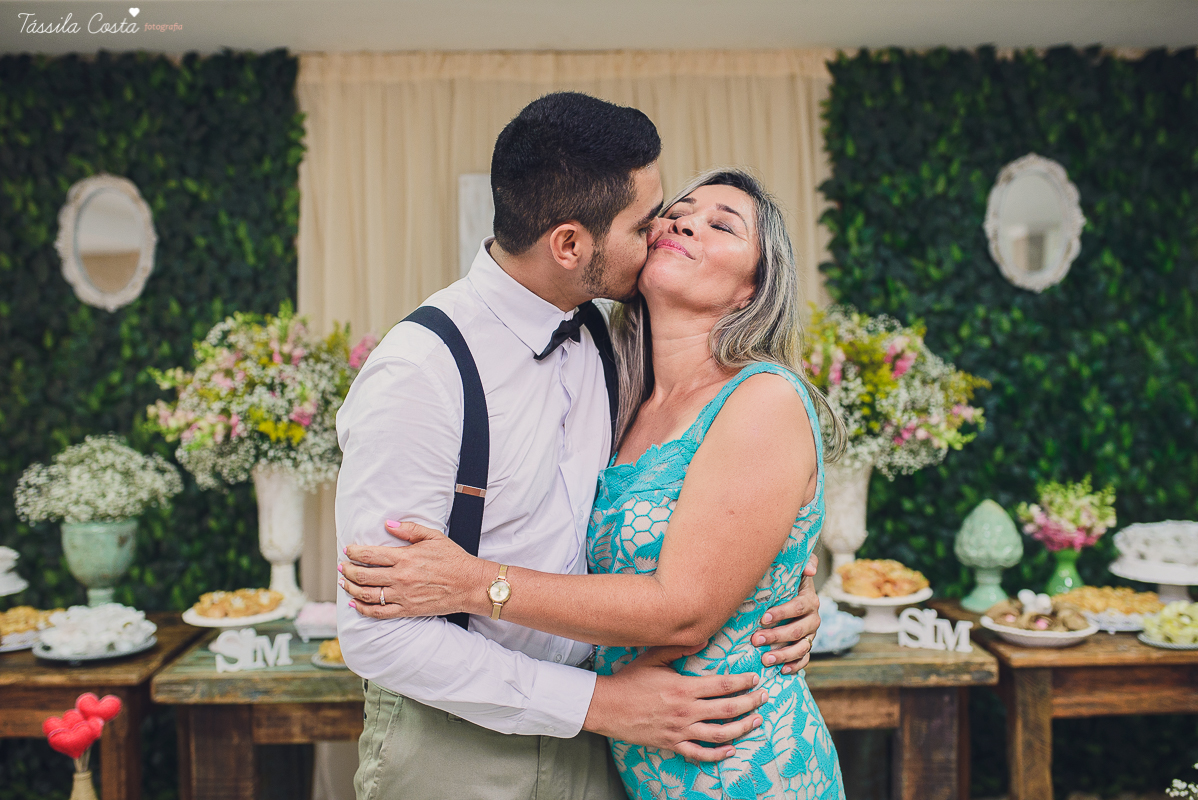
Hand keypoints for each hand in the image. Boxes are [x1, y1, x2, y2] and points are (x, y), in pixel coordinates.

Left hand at [339, 521, 488, 618]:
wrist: (470, 585)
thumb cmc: (453, 559)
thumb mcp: (434, 537)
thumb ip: (409, 530)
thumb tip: (388, 525)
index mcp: (405, 557)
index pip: (370, 554)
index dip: (354, 552)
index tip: (348, 550)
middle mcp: (400, 577)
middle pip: (363, 575)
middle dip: (347, 570)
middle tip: (342, 566)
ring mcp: (402, 596)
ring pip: (367, 594)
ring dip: (351, 588)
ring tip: (344, 583)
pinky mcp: (407, 610)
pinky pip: (379, 613)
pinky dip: (363, 609)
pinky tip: (355, 604)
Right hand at [585, 645, 765, 762]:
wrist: (607, 706)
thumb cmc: (630, 680)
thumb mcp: (653, 657)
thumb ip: (680, 647)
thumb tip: (704, 637)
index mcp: (683, 688)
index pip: (722, 685)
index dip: (742, 682)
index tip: (754, 679)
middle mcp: (685, 711)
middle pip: (727, 709)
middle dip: (750, 703)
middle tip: (763, 697)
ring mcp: (679, 731)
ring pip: (719, 733)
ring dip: (742, 728)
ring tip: (755, 721)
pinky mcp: (671, 744)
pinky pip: (699, 754)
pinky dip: (717, 755)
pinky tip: (731, 750)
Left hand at [752, 554, 820, 672]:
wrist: (792, 594)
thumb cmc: (787, 582)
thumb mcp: (794, 571)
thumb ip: (803, 563)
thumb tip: (810, 569)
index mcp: (810, 600)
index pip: (798, 607)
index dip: (782, 613)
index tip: (764, 618)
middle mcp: (813, 619)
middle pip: (797, 630)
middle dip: (776, 636)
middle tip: (756, 640)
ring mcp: (811, 635)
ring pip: (801, 648)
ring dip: (783, 655)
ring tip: (765, 659)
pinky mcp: (807, 646)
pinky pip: (805, 660)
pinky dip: (795, 666)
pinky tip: (783, 671)